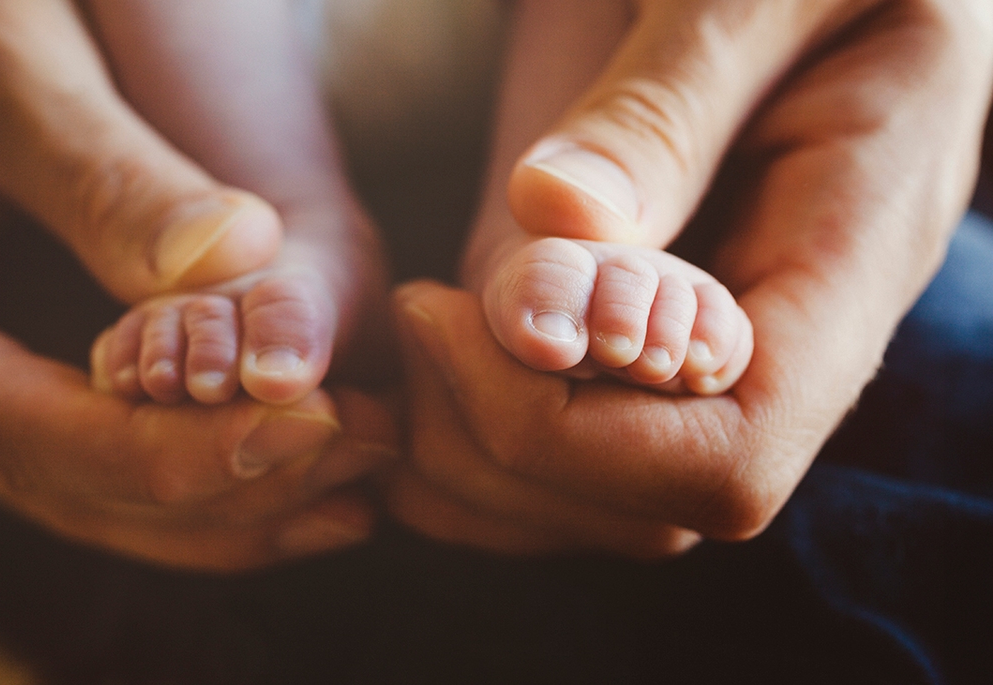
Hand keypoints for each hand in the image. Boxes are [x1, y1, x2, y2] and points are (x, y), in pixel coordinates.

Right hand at [0, 0, 396, 570]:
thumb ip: (98, 170)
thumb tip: (240, 261)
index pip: (29, 437)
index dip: (180, 454)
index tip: (316, 428)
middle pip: (80, 490)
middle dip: (235, 485)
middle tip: (374, 447)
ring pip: (105, 499)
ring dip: (241, 497)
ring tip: (369, 468)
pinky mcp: (7, 394)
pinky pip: (110, 463)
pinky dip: (212, 471)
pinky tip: (308, 464)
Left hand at [390, 0, 992, 556]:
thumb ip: (667, 106)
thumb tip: (549, 213)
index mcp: (850, 261)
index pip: (729, 455)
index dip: (572, 434)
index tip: (454, 322)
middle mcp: (787, 334)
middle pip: (647, 506)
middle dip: (501, 449)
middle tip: (417, 321)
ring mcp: (718, 341)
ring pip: (604, 497)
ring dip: (478, 456)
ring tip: (415, 336)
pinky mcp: (654, 327)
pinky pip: (577, 435)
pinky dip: (478, 425)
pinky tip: (424, 353)